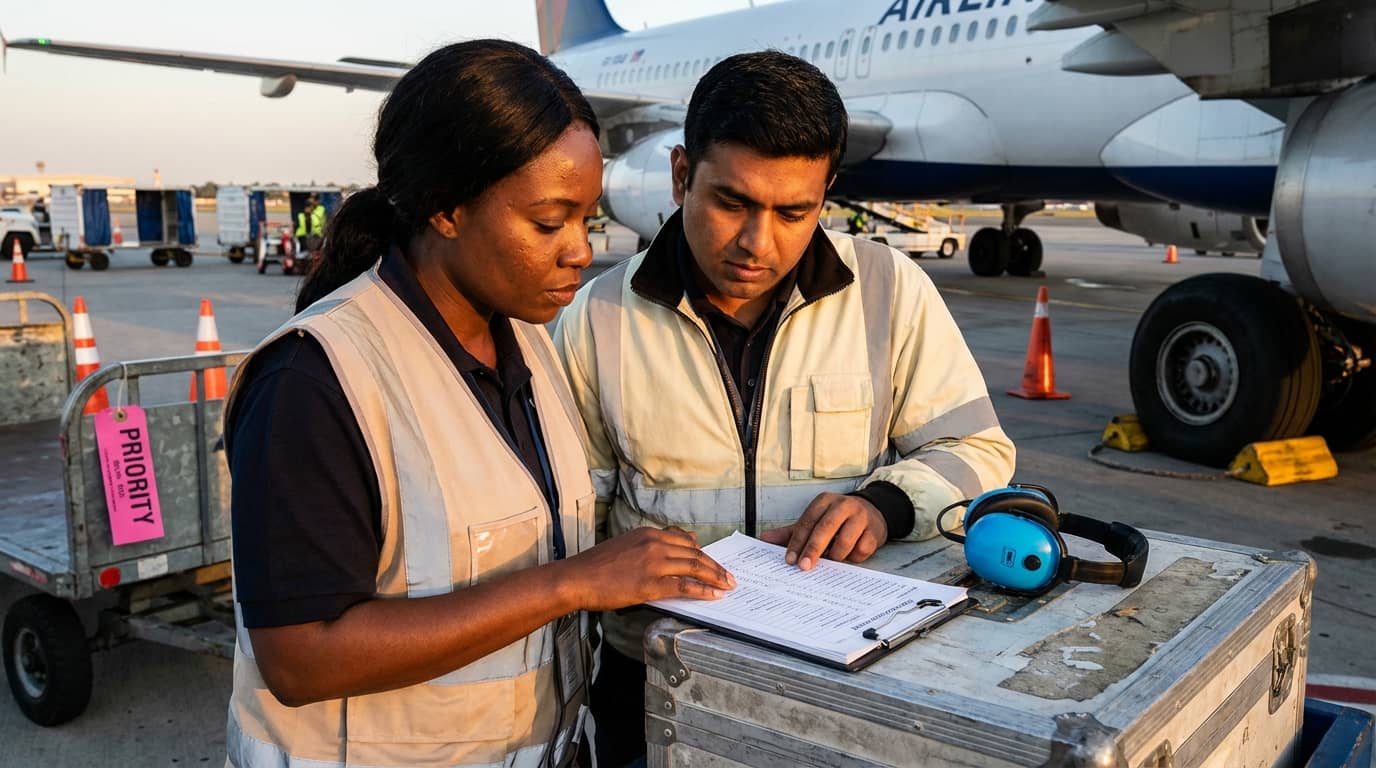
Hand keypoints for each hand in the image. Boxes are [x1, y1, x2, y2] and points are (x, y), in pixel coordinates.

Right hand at [562, 526, 735, 610]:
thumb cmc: (596, 566)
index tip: (713, 561)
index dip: (703, 552)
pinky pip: (684, 586)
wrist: (576, 578)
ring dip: (715, 577)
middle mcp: (654, 544)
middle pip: (695, 553)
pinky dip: (703, 591)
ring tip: (728, 585)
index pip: (685, 540)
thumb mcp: (626, 545)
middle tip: (729, 576)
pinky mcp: (650, 583)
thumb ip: (651, 544)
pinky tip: (714, 595)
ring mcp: (653, 563)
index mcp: (648, 533)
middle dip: (715, 566)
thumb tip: (679, 541)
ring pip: (694, 568)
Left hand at [760, 493, 886, 570]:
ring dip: (835, 555)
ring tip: (831, 559)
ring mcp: (861, 517)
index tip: (789, 560)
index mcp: (824, 501)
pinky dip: (852, 558)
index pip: (807, 521)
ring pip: (844, 541)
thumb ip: (790, 532)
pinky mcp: (874, 531)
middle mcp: (843, 506)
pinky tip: (849, 556)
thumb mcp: (813, 521)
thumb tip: (764, 540)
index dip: (797, 541)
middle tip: (803, 567)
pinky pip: (860, 550)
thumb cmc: (836, 520)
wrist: (872, 513)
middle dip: (813, 549)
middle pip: (825, 528)